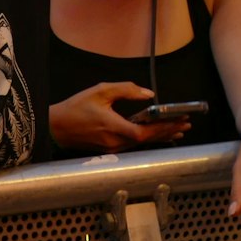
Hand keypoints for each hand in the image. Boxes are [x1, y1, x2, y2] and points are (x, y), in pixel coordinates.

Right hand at [48, 83, 187, 152]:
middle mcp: (115, 142)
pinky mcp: (110, 150)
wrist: (56, 126)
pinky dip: (148, 139)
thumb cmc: (76, 108)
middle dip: (168, 132)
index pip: (144, 132)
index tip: (179, 121)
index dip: (163, 128)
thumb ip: (126, 90)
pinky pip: (134, 145)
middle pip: (147, 140)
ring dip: (160, 137)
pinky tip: (156, 136)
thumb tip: (148, 94)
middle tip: (185, 125)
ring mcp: (112, 149)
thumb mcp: (101, 91)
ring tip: (177, 131)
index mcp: (113, 127)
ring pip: (142, 144)